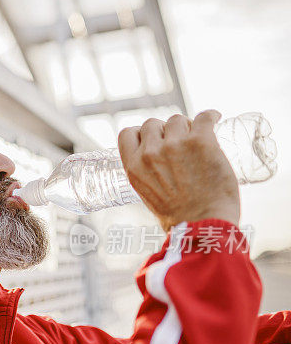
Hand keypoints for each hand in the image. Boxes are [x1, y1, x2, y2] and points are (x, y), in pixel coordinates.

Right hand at [118, 110, 239, 231]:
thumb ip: (148, 174)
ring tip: (199, 139)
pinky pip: (204, 117)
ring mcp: (175, 145)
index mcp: (134, 167)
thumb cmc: (180, 218)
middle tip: (180, 141)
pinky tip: (215, 118)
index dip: (140, 133)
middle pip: (153, 123)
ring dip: (188, 127)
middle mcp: (150, 153)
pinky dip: (210, 116)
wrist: (204, 226)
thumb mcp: (148, 195)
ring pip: (178, 120)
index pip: (127, 133)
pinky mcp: (201, 141)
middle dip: (165, 131)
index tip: (153, 138)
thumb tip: (159, 163)